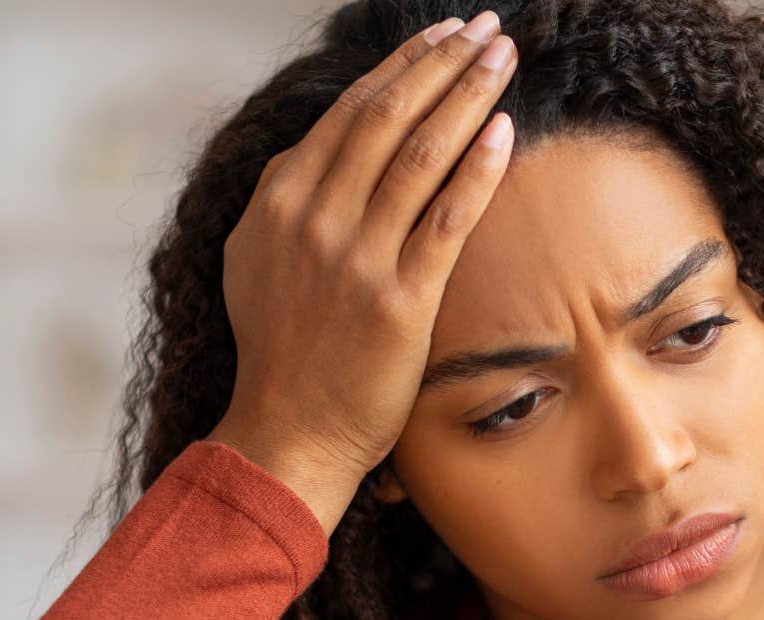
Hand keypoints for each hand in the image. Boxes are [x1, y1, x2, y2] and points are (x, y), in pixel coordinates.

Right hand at [216, 10, 517, 503]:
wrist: (287, 434)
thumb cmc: (282, 356)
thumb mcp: (258, 264)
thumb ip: (287, 206)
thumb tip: (318, 156)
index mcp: (278, 200)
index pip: (350, 111)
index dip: (403, 66)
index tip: (444, 36)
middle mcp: (311, 217)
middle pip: (388, 115)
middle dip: (443, 63)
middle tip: (487, 29)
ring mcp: (354, 256)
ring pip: (420, 153)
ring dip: (467, 97)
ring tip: (504, 59)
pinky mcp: (398, 299)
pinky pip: (446, 217)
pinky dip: (478, 169)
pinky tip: (506, 131)